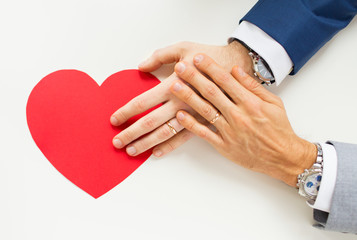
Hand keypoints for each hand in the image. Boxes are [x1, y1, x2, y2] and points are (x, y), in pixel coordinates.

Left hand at [110, 41, 252, 156]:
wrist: (239, 67)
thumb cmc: (211, 56)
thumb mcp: (184, 48)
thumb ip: (160, 56)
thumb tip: (141, 66)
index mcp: (173, 85)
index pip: (143, 102)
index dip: (126, 112)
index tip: (114, 120)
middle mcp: (180, 103)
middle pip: (150, 122)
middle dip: (131, 133)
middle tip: (117, 142)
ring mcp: (192, 115)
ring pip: (164, 133)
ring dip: (146, 143)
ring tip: (132, 151)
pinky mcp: (204, 122)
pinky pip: (184, 138)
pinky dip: (169, 146)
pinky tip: (157, 153)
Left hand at [170, 53, 316, 186]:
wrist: (284, 157)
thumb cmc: (279, 128)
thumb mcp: (273, 102)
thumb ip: (253, 86)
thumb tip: (235, 70)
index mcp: (250, 103)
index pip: (226, 80)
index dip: (210, 67)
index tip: (198, 57)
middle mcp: (238, 115)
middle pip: (212, 93)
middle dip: (194, 77)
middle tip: (180, 66)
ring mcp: (230, 131)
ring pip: (205, 111)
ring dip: (188, 97)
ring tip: (175, 85)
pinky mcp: (224, 146)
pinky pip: (205, 134)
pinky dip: (192, 125)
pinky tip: (180, 115)